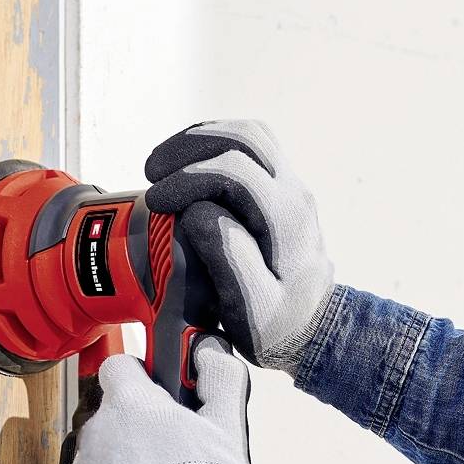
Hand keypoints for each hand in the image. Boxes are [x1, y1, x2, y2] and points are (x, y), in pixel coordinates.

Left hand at [67, 342, 254, 463]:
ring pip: (101, 452)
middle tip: (168, 446)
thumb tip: (212, 353)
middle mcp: (99, 430)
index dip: (139, 375)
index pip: (119, 366)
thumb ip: (221, 379)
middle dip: (135, 424)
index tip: (155, 388)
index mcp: (132, 403)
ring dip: (122, 460)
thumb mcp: (228, 426)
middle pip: (111, 413)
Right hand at [144, 119, 335, 374]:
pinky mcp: (279, 188)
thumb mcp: (252, 308)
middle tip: (152, 172)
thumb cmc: (278, 324)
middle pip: (246, 138)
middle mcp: (294, 194)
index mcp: (287, 222)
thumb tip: (198, 212)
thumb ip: (229, 258)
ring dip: (201, 141)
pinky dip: (211, 147)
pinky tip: (183, 167)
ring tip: (163, 166)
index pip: (236, 172)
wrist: (311, 328)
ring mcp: (289, 187)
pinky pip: (248, 148)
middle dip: (191, 146)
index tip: (156, 202)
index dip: (188, 179)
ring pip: (249, 135)